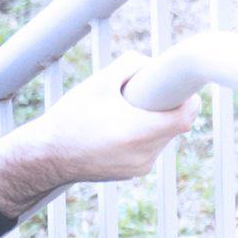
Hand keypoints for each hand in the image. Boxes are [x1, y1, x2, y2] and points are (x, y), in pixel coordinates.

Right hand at [0, 54, 193, 215]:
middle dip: (166, 108)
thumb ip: (132, 65)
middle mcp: (143, 154)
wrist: (48, 156)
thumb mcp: (99, 82)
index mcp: (137, 131)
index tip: (182, 90)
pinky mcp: (134, 173)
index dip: (189, 101)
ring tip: (126, 114)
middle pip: (175, 126)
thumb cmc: (71, 117)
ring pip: (164, 137)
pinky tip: (119, 130)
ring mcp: (140, 166)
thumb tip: (155, 65)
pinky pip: (151, 149)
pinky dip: (143, 136)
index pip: (185, 117)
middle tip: (145, 96)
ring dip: (155, 122)